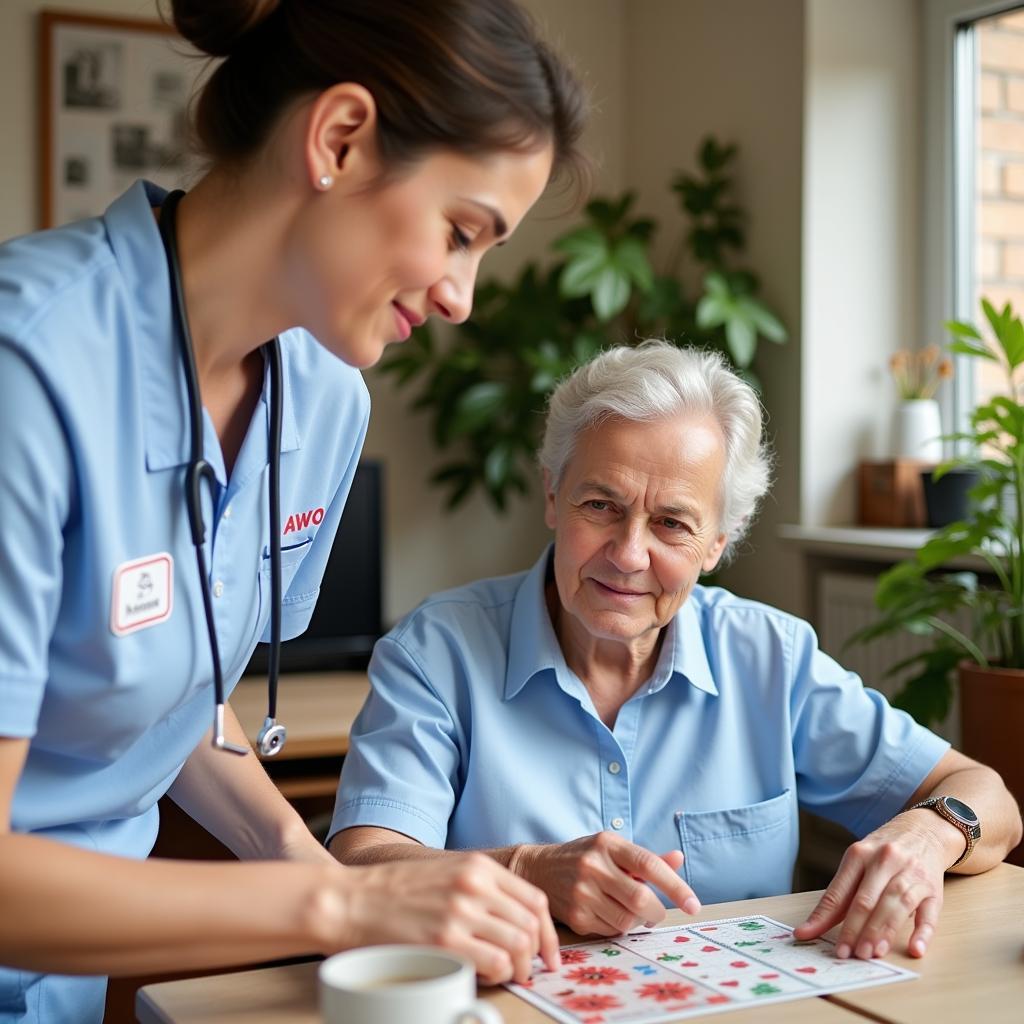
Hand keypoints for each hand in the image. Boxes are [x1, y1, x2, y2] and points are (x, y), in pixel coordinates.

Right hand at [338, 853, 559, 983]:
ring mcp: (461, 910)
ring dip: (519, 967)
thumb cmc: (393, 892)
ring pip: (519, 945)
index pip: (535, 900)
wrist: (350, 899)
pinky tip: (485, 976)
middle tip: (528, 971)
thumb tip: (511, 922)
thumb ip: (479, 889)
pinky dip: (498, 974)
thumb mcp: (445, 874)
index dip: (548, 932)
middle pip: (531, 924)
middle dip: (537, 954)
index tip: (549, 953)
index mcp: (478, 866)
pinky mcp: (445, 938)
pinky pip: (494, 962)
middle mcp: (475, 884)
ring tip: (506, 975)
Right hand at [513, 832, 699, 935]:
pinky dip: (619, 927)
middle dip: (657, 911)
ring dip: (638, 921)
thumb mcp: (611, 849)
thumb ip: (645, 858)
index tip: (693, 904)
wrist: (538, 869)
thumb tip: (678, 858)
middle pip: (640, 898)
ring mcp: (582, 892)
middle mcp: (593, 865)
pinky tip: (610, 914)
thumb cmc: (583, 857)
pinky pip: (611, 931)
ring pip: (628, 920)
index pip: (649, 865)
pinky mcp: (576, 916)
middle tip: (657, 912)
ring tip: (631, 912)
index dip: (676, 886)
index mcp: (607, 843)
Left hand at [793, 811, 955, 958]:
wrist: (923, 830)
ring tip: (871, 953)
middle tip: (847, 953)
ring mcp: (912, 873)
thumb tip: (813, 926)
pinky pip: (929, 913)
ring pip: (895, 905)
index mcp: (859, 854)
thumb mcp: (858, 861)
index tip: (809, 936)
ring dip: (882, 932)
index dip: (824, 916)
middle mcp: (885, 860)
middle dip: (855, 929)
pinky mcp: (934, 888)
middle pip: (866, 899)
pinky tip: (915, 948)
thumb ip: (840, 894)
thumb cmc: (882, 852)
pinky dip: (922, 932)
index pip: (839, 891)